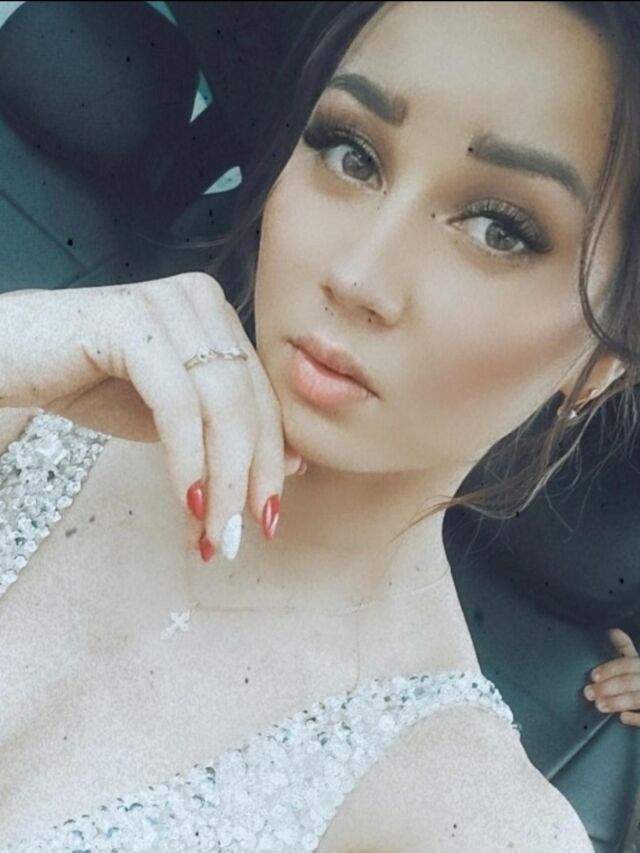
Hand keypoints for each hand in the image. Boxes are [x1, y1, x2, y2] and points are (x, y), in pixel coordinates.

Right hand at [0, 273, 304, 556]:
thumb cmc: (89, 384)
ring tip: (210, 533)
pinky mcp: (130, 320)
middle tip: (235, 537)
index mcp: (219, 316)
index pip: (261, 396)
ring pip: (220, 406)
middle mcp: (202, 300)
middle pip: (248, 403)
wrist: (7, 357)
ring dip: (221, 480)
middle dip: (248, 479)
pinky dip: (187, 459)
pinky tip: (187, 500)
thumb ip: (223, 434)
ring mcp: (167, 304)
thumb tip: (292, 466)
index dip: (270, 461)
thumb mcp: (172, 418)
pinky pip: (176, 403)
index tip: (267, 518)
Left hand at [583, 628, 639, 726]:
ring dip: (617, 702)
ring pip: (638, 698)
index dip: (610, 669)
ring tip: (599, 705)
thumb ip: (626, 648)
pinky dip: (636, 718)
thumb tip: (612, 631)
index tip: (593, 676)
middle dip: (608, 687)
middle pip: (630, 681)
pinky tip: (622, 717)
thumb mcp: (637, 662)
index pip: (628, 664)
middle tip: (590, 693)